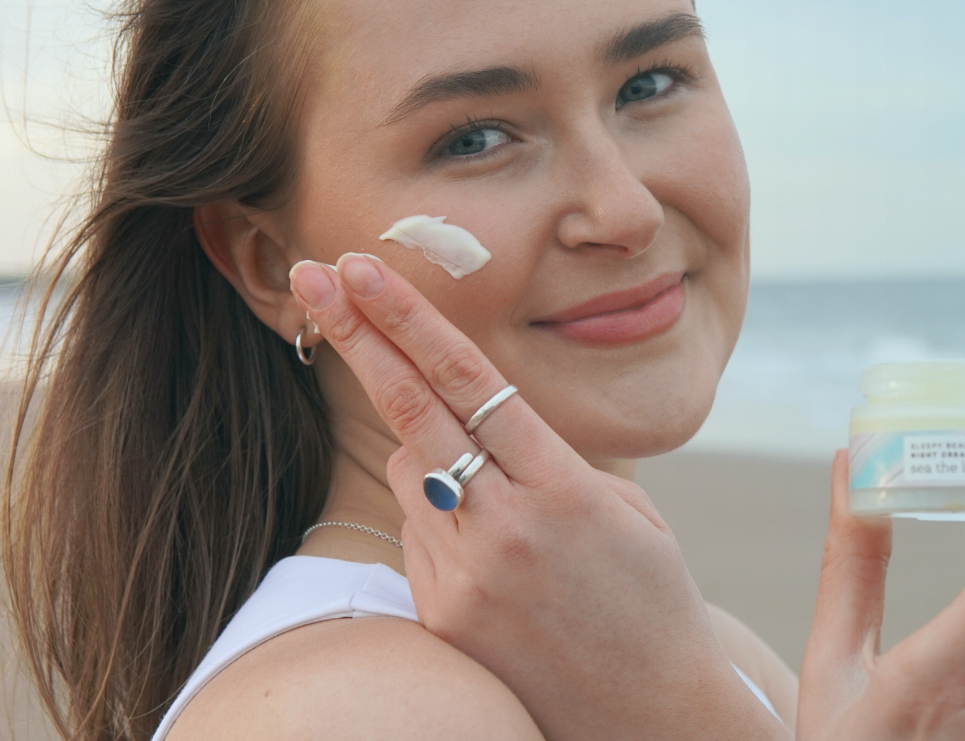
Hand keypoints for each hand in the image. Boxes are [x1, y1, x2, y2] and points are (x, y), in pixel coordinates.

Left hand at [289, 254, 785, 740]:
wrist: (650, 715)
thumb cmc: (650, 599)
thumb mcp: (623, 511)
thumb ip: (543, 461)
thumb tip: (460, 425)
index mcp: (564, 490)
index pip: (470, 383)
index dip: (411, 319)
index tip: (364, 269)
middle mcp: (506, 529)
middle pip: (412, 409)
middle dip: (358, 334)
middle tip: (313, 273)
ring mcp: (465, 578)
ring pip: (412, 472)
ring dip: (433, 456)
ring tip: (509, 509)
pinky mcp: (440, 617)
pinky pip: (419, 534)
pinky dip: (443, 520)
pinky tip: (502, 562)